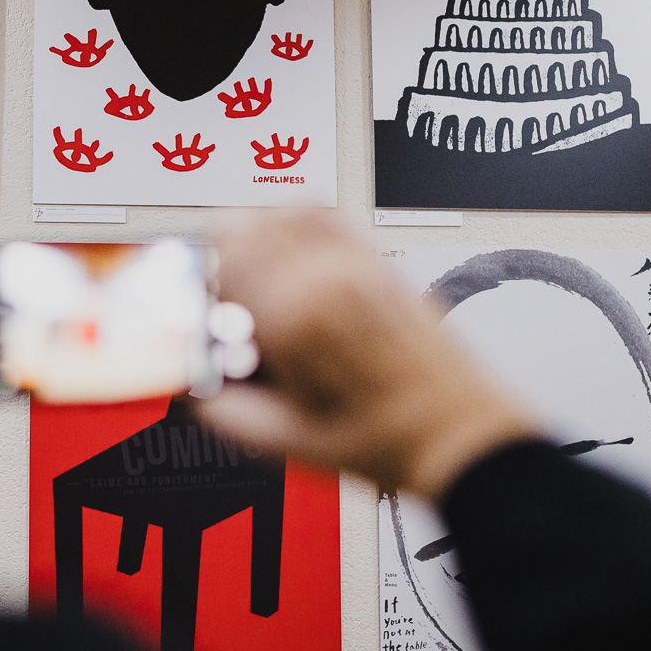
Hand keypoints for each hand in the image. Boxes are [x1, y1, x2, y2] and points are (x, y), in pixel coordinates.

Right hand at [198, 211, 536, 496]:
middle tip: (228, 305)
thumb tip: (193, 389)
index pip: (220, 261)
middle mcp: (326, 277)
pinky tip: (294, 254)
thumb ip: (225, 412)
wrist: (457, 435)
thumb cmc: (387, 442)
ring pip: (282, 209)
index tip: (206, 319)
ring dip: (257, 236)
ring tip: (256, 276)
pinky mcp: (380, 261)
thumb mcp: (287, 441)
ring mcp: (356, 263)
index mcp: (295, 317)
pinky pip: (326, 213)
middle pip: (244, 225)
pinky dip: (298, 221)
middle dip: (223, 263)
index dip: (201, 290)